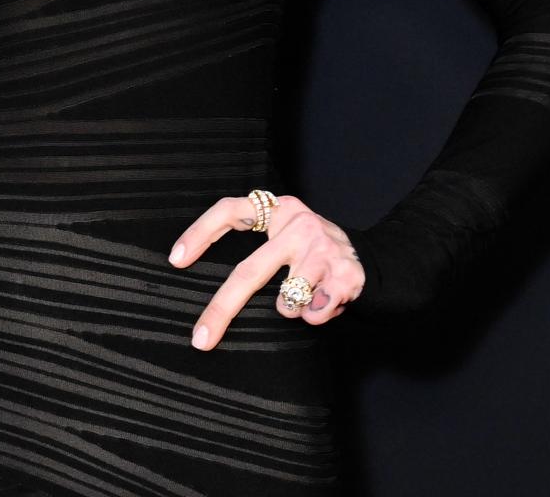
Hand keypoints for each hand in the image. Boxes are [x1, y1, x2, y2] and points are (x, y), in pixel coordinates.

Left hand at [169, 193, 364, 349]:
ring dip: (291, 309)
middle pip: (249, 272)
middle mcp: (299, 224)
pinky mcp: (346, 274)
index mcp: (277, 210)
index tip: (175, 259)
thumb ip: (254, 247)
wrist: (374, 262)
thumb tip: (208, 274)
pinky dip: (317, 316)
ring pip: (286, 301)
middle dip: (222, 310)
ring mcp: (324, 248)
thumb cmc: (312, 252)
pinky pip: (314, 312)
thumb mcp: (284, 235)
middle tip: (201, 338)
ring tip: (307, 295)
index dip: (200, 232)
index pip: (229, 211)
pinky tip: (328, 300)